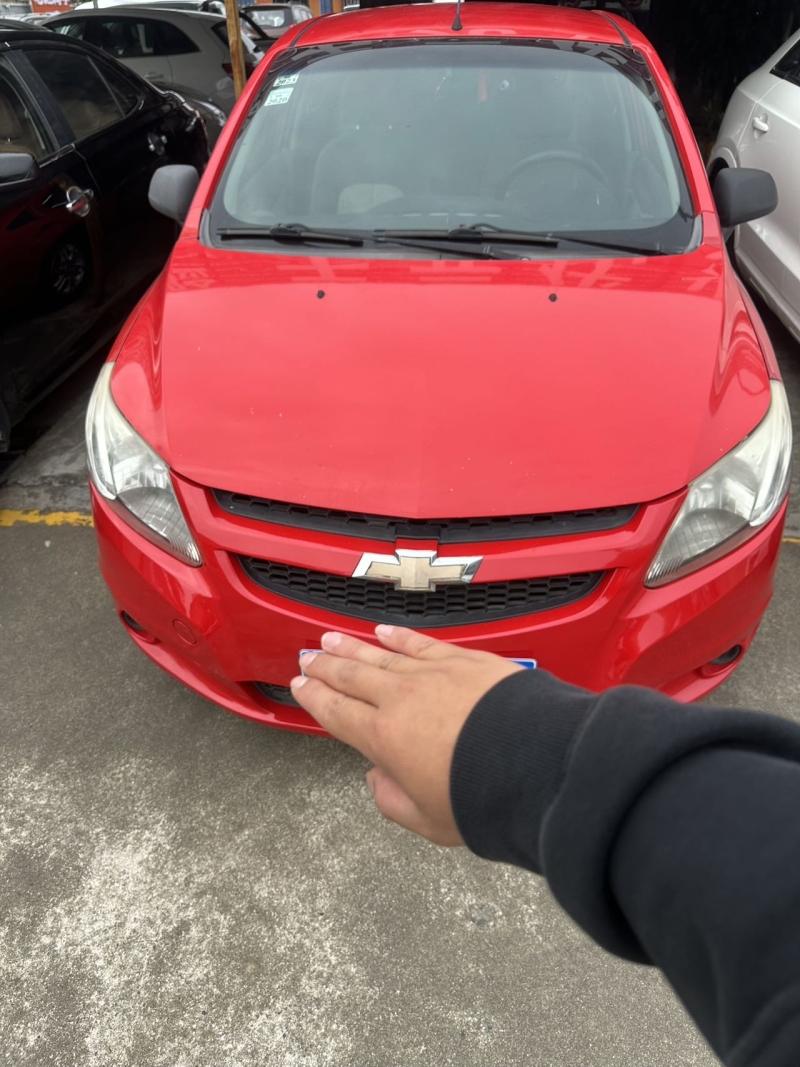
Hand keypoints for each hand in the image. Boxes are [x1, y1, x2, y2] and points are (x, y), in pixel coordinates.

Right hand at [290, 626, 522, 846]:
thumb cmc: (485, 796)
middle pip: (351, 676)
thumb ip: (393, 802)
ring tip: (331, 639)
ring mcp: (431, 674)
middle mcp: (400, 699)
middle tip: (306, 657)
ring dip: (352, 646)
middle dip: (325, 666)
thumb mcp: (428, 821)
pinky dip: (398, 636)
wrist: (536, 760)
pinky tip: (384, 631)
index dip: (314, 697)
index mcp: (383, 739)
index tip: (299, 685)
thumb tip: (377, 781)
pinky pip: (421, 643)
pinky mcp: (463, 660)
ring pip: (380, 654)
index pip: (336, 711)